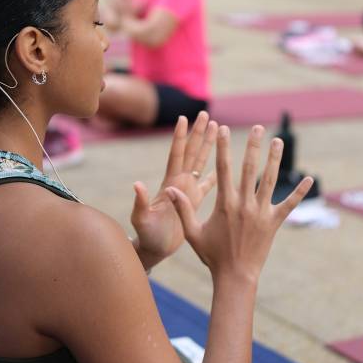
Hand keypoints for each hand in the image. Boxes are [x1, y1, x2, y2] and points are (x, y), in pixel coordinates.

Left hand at [131, 112, 217, 264]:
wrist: (155, 248)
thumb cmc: (148, 235)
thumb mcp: (142, 219)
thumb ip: (140, 202)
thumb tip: (137, 184)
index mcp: (170, 184)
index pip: (176, 155)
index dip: (179, 137)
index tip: (183, 118)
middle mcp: (179, 183)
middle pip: (191, 152)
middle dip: (197, 133)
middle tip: (205, 114)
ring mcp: (187, 191)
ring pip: (200, 163)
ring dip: (208, 146)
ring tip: (216, 128)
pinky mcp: (194, 202)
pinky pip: (208, 184)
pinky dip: (216, 174)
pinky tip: (225, 165)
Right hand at [166, 124, 312, 281]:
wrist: (235, 276)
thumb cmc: (212, 255)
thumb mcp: (193, 232)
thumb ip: (184, 209)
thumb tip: (172, 189)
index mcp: (225, 204)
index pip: (223, 169)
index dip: (223, 148)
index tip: (223, 130)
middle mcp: (245, 205)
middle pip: (250, 169)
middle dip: (253, 146)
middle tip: (258, 127)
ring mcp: (261, 213)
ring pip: (270, 181)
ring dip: (275, 160)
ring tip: (278, 141)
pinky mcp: (274, 223)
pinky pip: (289, 205)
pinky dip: (300, 192)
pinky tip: (310, 179)